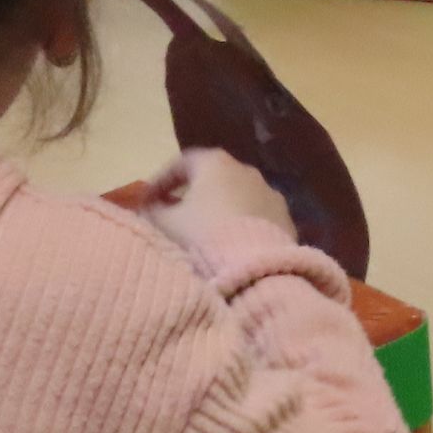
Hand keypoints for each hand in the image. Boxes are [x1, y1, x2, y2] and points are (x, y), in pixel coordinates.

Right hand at [143, 149, 295, 250]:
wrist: (255, 269)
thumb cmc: (203, 237)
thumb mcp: (166, 225)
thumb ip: (152, 212)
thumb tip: (148, 208)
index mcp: (215, 163)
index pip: (181, 163)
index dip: (161, 180)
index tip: (147, 200)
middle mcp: (246, 170)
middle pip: (212, 177)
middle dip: (192, 193)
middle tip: (175, 213)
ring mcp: (270, 193)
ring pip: (237, 196)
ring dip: (220, 208)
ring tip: (205, 231)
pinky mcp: (285, 218)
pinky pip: (255, 216)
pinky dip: (240, 223)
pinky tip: (231, 243)